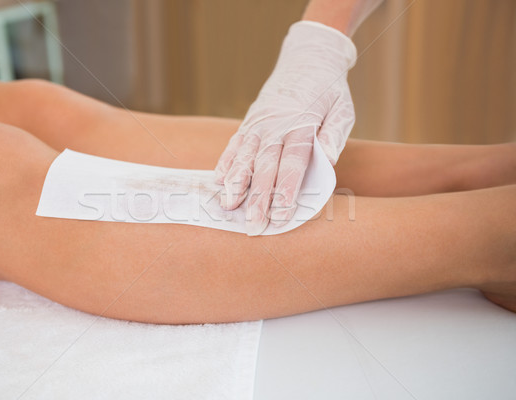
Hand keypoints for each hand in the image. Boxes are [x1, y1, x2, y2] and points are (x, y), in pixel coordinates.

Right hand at [215, 21, 356, 235]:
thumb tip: (328, 159)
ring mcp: (259, 123)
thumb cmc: (329, 90)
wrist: (308, 57)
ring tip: (228, 206)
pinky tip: (219, 181)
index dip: (286, 191)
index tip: (281, 215)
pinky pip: (234, 144)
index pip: (293, 164)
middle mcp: (276, 126)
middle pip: (265, 167)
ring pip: (244, 156)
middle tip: (252, 224)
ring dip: (236, 183)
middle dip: (257, 198)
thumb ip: (334, 134)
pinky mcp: (249, 121)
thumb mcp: (343, 109)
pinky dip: (226, 162)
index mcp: (302, 126)